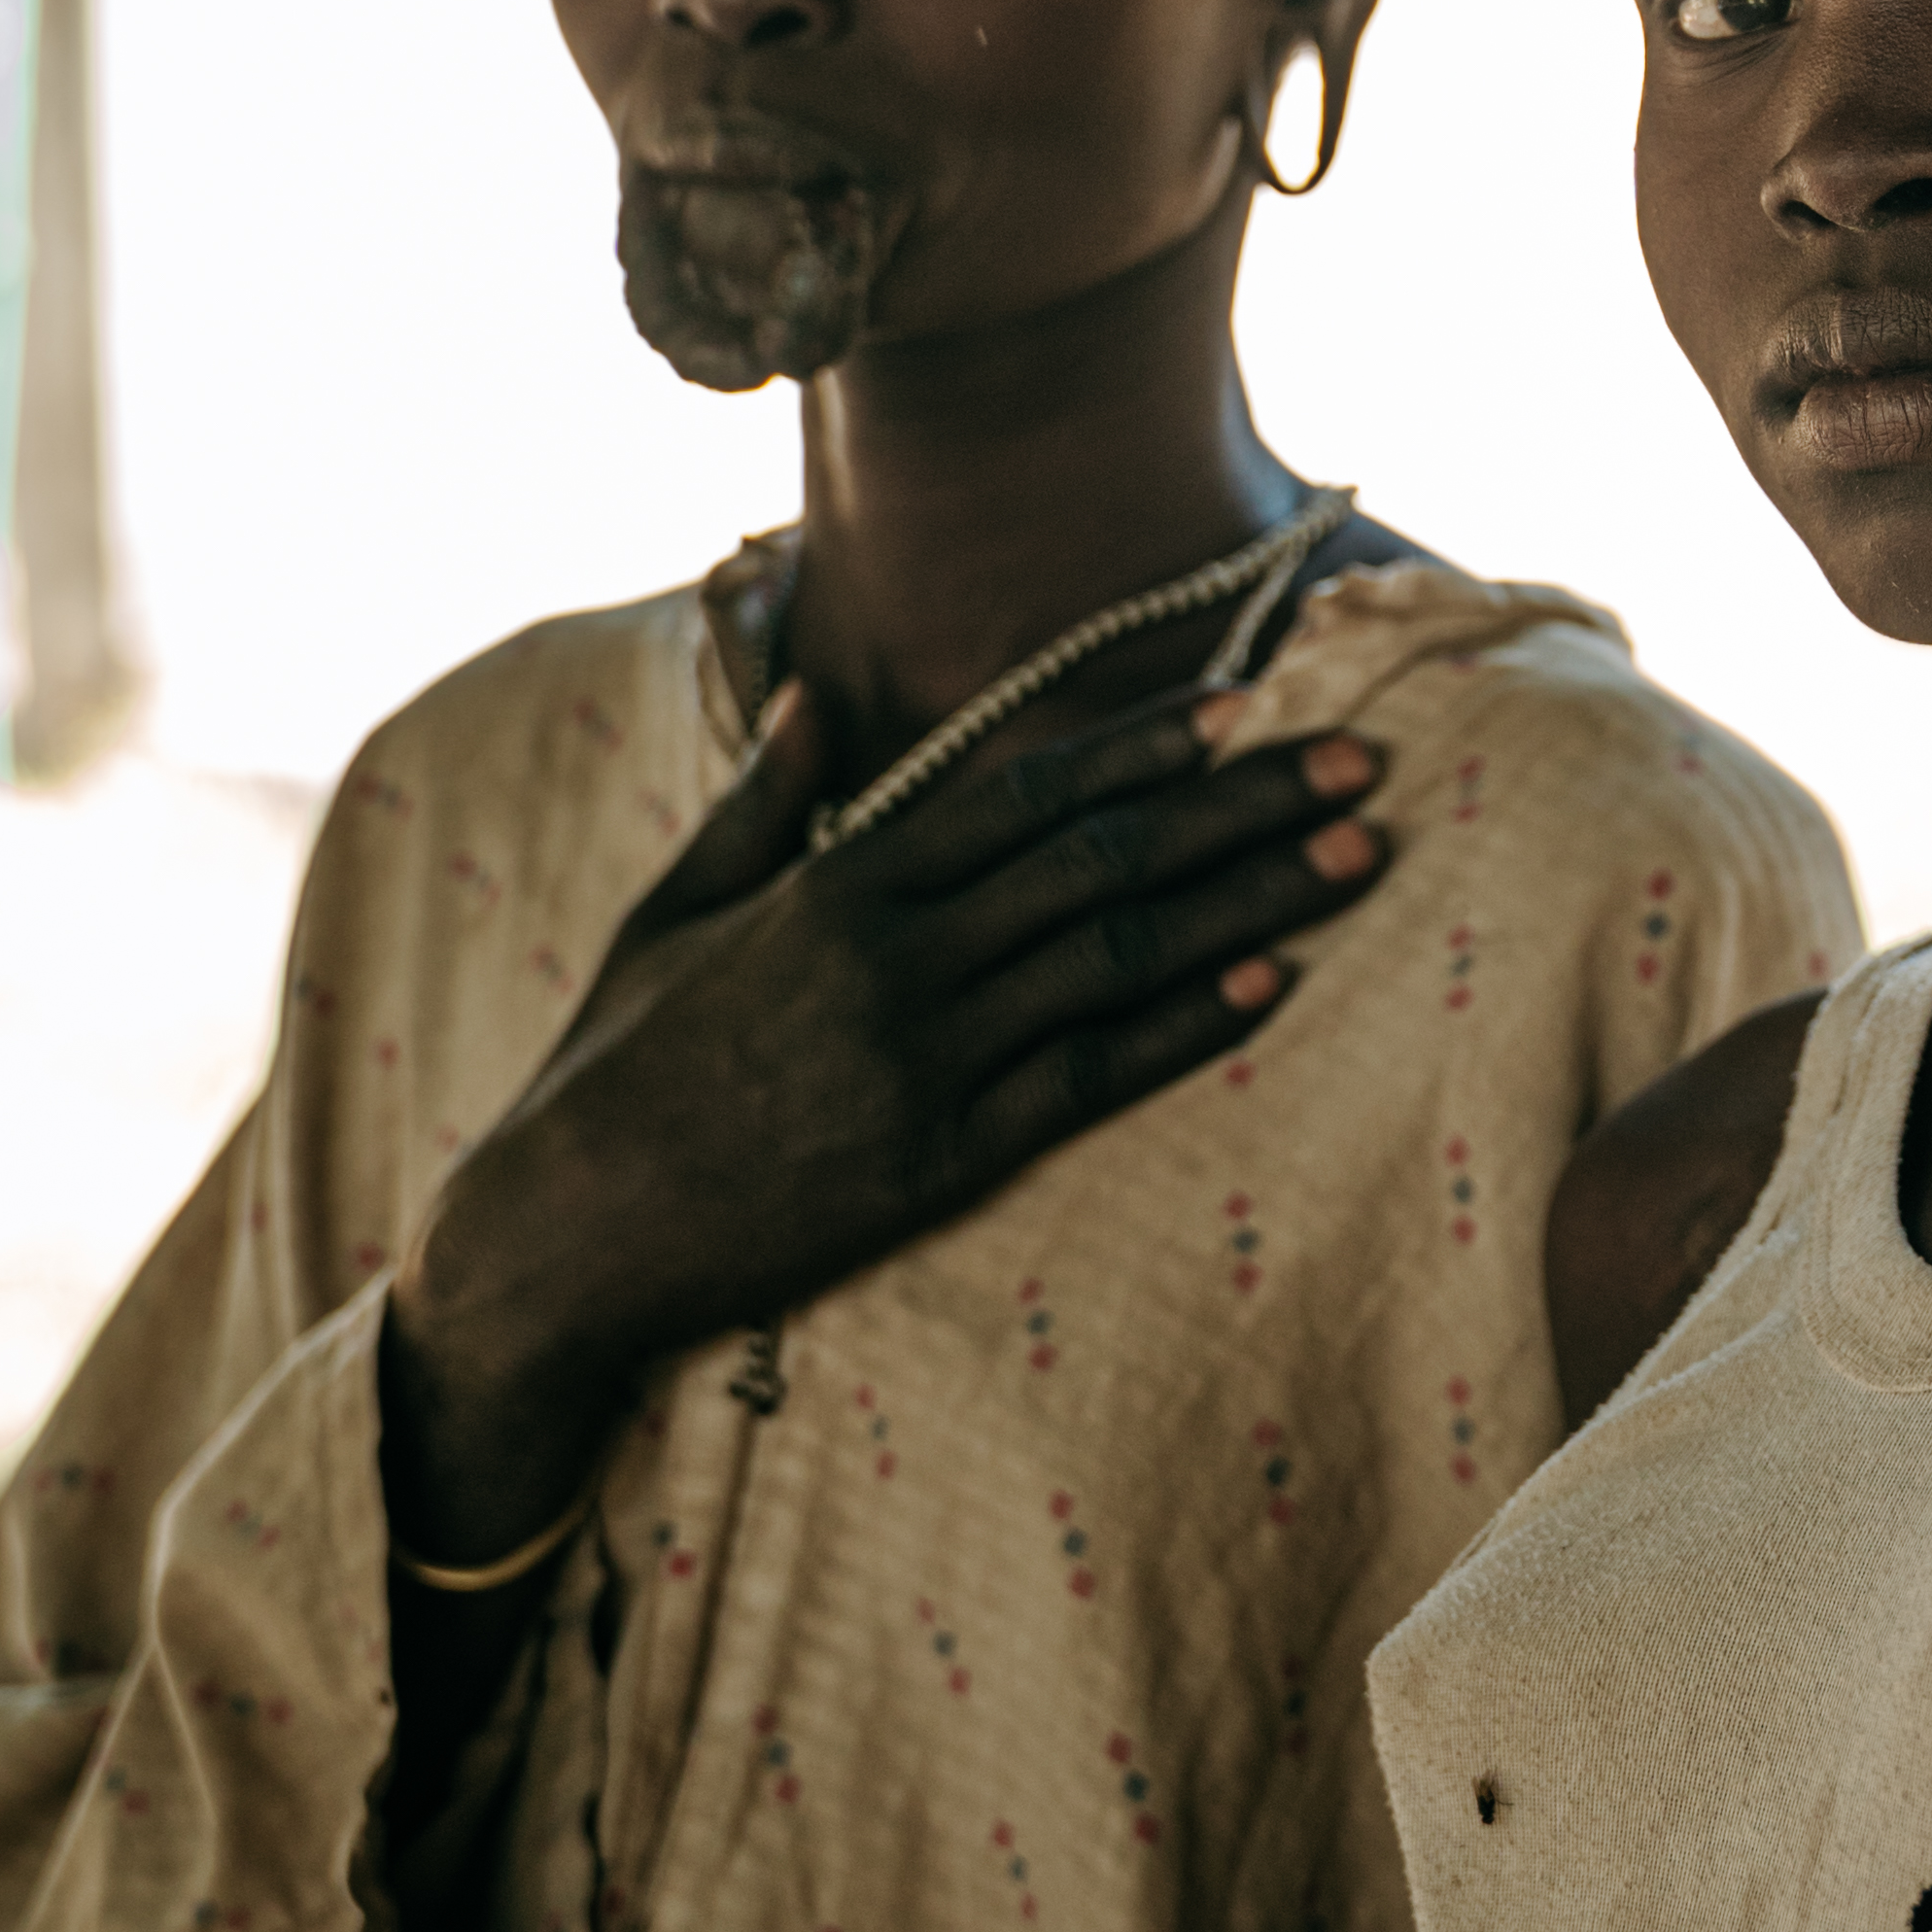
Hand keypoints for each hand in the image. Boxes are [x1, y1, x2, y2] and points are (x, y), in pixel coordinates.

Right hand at [384, 687, 1389, 1555]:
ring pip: (1118, 956)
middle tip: (1363, 763)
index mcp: (840, 885)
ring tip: (1358, 857)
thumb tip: (802, 703)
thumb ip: (759, 810)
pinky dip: (1183, 1026)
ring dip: (1252, 901)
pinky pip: (1088, 1079)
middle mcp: (896, 957)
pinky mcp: (938, 1159)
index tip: (1245, 703)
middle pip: (1104, 858)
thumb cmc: (614, 1064)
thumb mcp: (673, 912)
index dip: (1144, 744)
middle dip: (1243, 805)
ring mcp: (924, 1059)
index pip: (1025, 789)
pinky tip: (1272, 986)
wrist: (568, 1228)